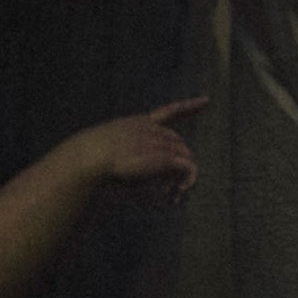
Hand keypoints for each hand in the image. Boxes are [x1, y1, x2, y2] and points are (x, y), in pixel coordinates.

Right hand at [76, 98, 204, 193]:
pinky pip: (185, 166)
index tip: (207, 101)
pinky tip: (179, 191)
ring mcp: (156, 139)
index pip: (169, 112)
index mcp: (137, 124)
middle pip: (179, 143)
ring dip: (182, 176)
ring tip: (174, 195)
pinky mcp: (162, 155)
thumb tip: (141, 174)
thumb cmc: (91, 164)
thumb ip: (129, 162)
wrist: (90, 161)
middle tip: (176, 188)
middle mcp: (149, 128)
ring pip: (184, 156)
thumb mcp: (110, 158)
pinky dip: (187, 179)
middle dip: (180, 163)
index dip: (189, 107)